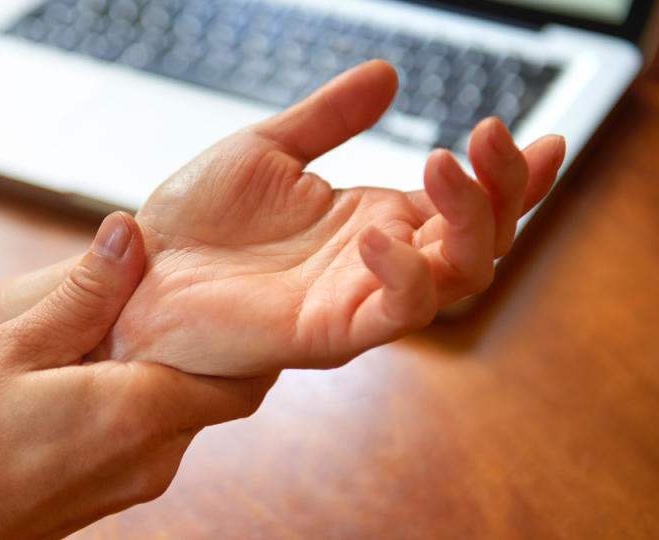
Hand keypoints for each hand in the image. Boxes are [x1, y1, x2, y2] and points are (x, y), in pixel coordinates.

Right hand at [0, 212, 274, 539]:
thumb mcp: (15, 350)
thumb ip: (84, 295)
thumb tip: (129, 234)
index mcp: (141, 411)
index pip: (244, 378)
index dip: (250, 338)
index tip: (233, 298)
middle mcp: (157, 454)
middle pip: (220, 395)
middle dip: (209, 349)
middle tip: (180, 302)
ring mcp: (141, 481)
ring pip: (188, 416)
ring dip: (174, 375)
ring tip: (134, 334)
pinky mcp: (120, 493)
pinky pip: (157, 438)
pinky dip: (150, 404)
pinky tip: (107, 378)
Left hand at [93, 60, 565, 375]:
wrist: (141, 271)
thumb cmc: (197, 221)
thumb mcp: (266, 149)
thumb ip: (328, 118)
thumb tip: (386, 75)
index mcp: (372, 221)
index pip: (465, 205)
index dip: (512, 178)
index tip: (549, 138)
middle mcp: (376, 264)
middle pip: (480, 242)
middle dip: (502, 190)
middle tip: (486, 134)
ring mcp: (356, 299)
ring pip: (456, 278)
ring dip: (470, 222)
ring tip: (444, 163)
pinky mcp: (327, 333)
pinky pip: (393, 314)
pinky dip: (406, 276)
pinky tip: (380, 233)